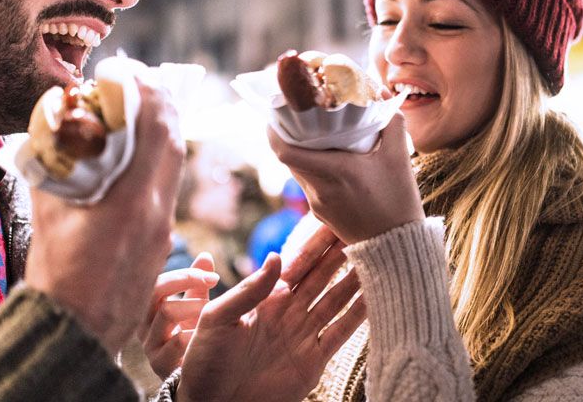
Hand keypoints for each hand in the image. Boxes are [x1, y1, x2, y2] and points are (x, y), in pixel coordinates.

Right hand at [25, 79, 184, 353]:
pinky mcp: (161, 240)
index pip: (157, 131)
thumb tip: (52, 122)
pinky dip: (158, 159)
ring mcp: (164, 228)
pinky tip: (139, 149)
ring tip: (142, 108)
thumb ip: (53, 163)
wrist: (75, 332)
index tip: (133, 73)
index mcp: (133, 200)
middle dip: (162, 106)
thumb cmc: (54, 276)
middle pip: (174, 143)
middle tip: (141, 82)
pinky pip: (167, 186)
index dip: (150, 94)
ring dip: (163, 130)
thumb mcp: (47, 212)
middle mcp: (158, 211)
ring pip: (174, 165)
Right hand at [139, 253, 218, 378]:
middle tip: (210, 282)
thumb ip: (198, 284)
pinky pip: (174, 343)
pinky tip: (203, 340)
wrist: (199, 383)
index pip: (159, 281)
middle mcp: (148, 325)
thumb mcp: (198, 309)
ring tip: (209, 313)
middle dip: (185, 280)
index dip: (184, 275)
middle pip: (155, 291)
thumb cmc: (195, 341)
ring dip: (192, 307)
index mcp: (154, 309)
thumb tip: (205, 256)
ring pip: (165, 312)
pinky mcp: (160, 364)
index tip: (213, 276)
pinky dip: (192, 336)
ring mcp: (152, 345)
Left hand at [177, 226, 364, 401]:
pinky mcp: (313, 361)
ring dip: (355, 280)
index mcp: (265, 297)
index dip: (316, 243)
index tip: (335, 219)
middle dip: (341, 254)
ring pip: (336, 300)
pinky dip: (358, 316)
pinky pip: (340, 333)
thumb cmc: (205, 362)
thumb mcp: (217, 319)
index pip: (296, 263)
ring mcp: (303, 335)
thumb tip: (276, 256)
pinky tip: (375, 298)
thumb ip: (248, 290)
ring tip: (377, 258)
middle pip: (322, 277)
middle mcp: (288, 312)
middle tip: (363, 228)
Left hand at [268, 113, 423, 243]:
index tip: (277, 112)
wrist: (397, 247)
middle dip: (289, 134)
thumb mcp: (400, 155)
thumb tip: (382, 92)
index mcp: (334, 172)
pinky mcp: (320, 213)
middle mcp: (318, 189)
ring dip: (300, 152)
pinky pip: (308, 183)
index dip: (274, 130)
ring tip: (314, 133)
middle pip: (288, 157)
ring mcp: (316, 204)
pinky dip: (312, 167)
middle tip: (298, 114)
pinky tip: (329, 158)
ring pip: (297, 170)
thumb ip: (391, 119)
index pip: (285, 151)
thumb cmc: (399, 201)